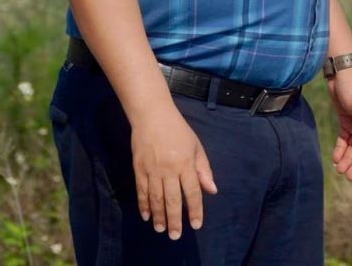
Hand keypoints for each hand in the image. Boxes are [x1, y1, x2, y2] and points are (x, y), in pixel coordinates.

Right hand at [129, 104, 217, 239]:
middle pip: (172, 200)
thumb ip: (203, 170)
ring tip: (160, 229)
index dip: (194, 209)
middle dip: (174, 220)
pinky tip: (147, 216)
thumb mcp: (196, 147)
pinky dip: (144, 205)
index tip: (196, 225)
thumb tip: (212, 190)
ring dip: (158, 216)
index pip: (192, 191)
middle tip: (175, 236)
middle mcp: (169, 169)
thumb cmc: (178, 131)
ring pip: (156, 198)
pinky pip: (142, 191)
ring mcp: (152, 170)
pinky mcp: (139, 169)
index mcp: (185, 163)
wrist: (152, 116)